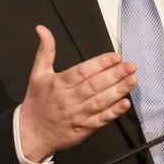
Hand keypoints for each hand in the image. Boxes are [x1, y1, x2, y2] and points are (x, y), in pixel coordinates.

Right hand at [19, 25, 137, 161]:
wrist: (30, 133)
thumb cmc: (36, 103)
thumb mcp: (37, 74)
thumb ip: (45, 50)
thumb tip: (42, 30)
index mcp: (58, 84)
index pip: (83, 71)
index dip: (101, 63)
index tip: (116, 57)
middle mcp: (68, 99)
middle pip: (95, 85)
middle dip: (115, 74)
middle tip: (131, 66)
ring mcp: (77, 115)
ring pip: (100, 101)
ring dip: (119, 90)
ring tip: (132, 80)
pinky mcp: (83, 128)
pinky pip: (101, 119)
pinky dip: (114, 112)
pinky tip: (125, 103)